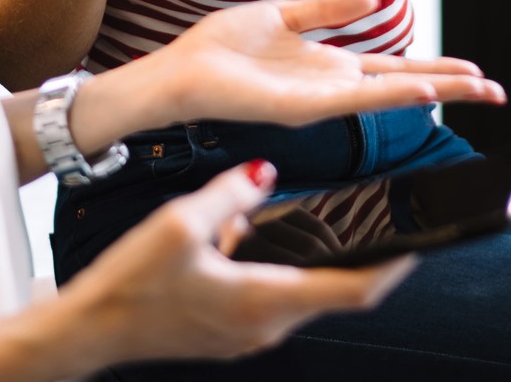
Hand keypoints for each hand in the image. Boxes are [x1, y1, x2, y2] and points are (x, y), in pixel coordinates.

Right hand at [67, 163, 416, 364]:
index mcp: (265, 300)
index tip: (421, 240)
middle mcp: (266, 325)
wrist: (89, 330)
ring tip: (321, 219)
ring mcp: (249, 334)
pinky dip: (280, 266)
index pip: (355, 290)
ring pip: (303, 291)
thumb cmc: (131, 283)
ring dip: (314, 258)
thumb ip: (229, 195)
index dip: (395, 266)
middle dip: (362, 255)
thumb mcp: (179, 224)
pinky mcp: (231, 331)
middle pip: (336, 290)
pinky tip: (246, 237)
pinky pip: (272, 296)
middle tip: (385, 217)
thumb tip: (264, 176)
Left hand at [145, 0, 505, 125]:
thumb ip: (327, 9)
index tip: (479, 70)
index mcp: (327, 65)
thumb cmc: (220, 48)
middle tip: (498, 91)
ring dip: (433, 89)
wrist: (178, 72)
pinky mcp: (300, 106)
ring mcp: (319, 99)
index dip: (437, 69)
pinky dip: (390, 95)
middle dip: (451, 86)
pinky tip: (419, 92)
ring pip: (388, 94)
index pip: (395, 68)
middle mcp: (330, 86)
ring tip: (476, 88)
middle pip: (404, 85)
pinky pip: (352, 99)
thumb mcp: (281, 15)